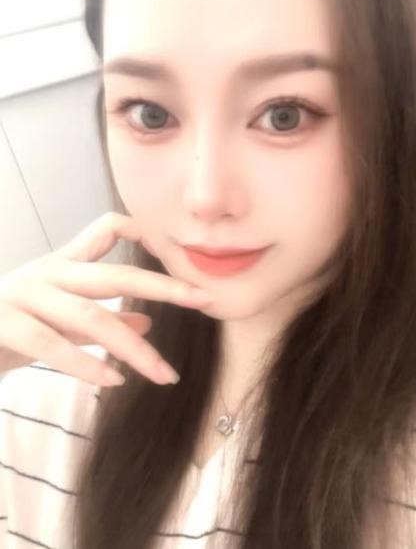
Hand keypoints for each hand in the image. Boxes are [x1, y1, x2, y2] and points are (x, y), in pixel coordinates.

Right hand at [0, 212, 210, 385]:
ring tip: (164, 373)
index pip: (105, 229)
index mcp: (62, 265)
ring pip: (89, 315)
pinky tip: (113, 380)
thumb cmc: (11, 327)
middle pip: (114, 274)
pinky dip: (85, 363)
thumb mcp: (59, 320)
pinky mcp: (4, 322)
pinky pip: (50, 343)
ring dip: (132, 347)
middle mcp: (48, 272)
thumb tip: (148, 320)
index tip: (177, 247)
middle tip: (203, 300)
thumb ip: (101, 318)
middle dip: (162, 286)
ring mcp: (25, 295)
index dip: (141, 230)